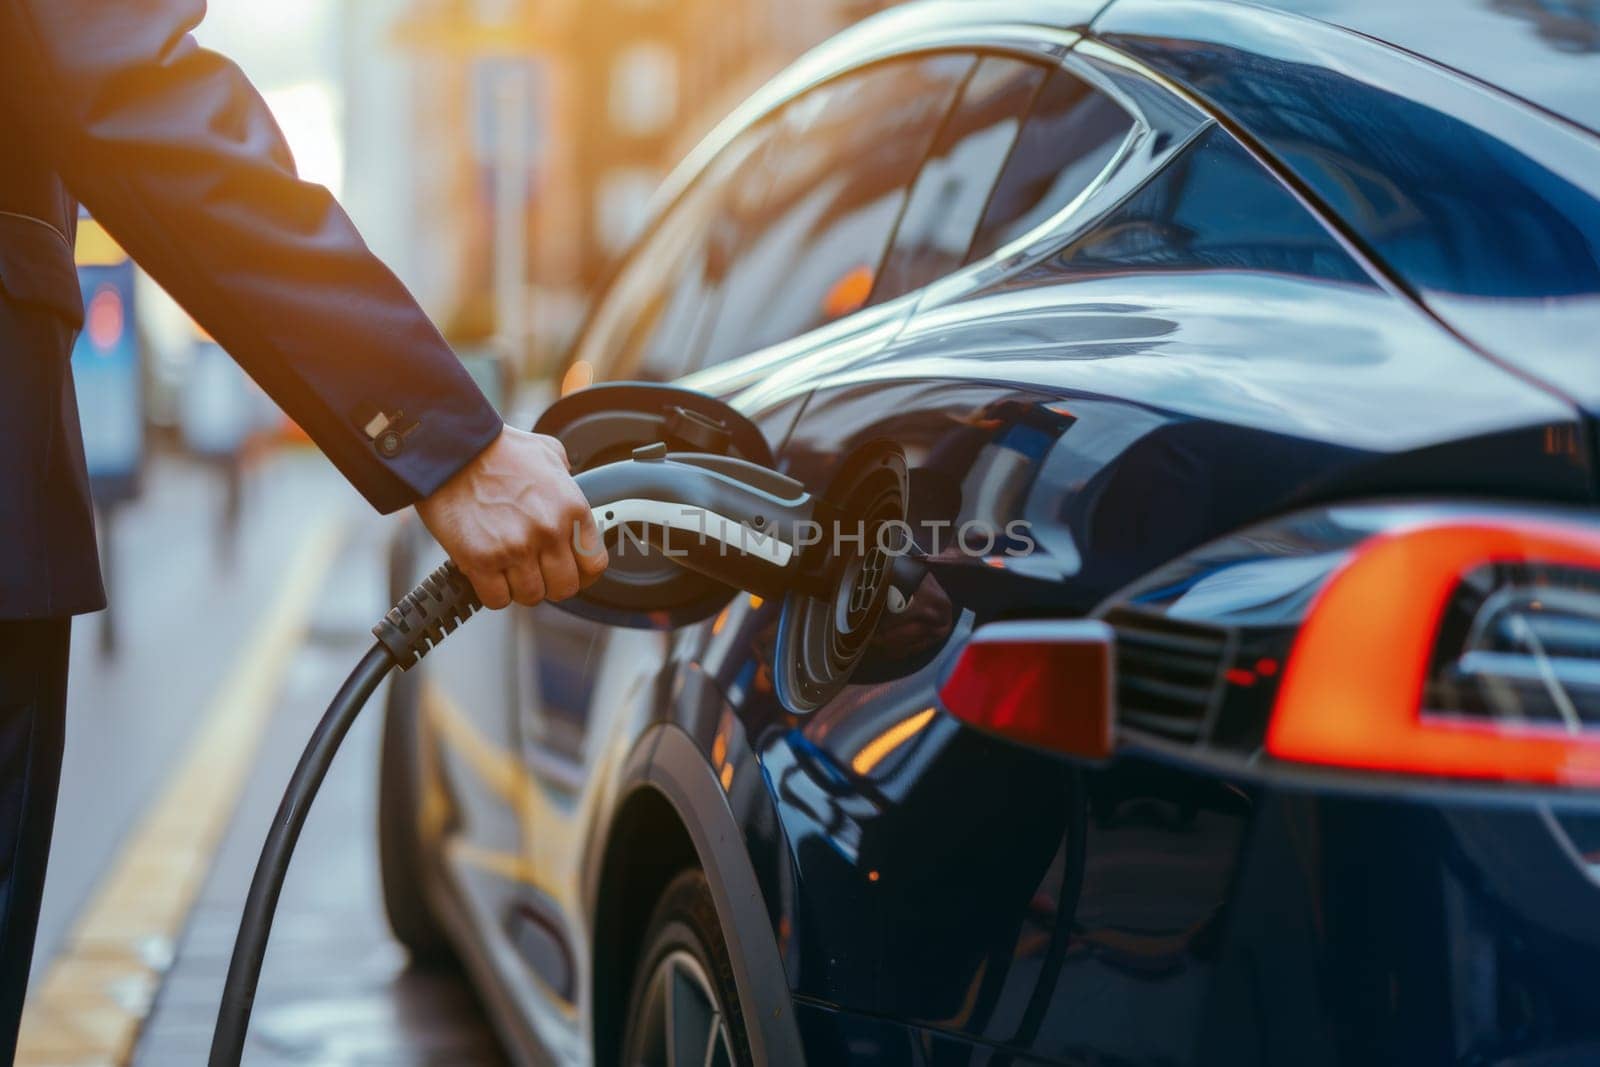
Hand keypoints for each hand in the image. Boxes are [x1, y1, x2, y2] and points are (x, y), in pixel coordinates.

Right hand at [416, 426, 606, 609]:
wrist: (451, 448)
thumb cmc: (494, 449)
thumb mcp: (547, 453)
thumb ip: (566, 478)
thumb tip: (570, 488)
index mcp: (571, 507)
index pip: (594, 564)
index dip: (581, 573)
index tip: (570, 571)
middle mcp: (549, 531)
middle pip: (565, 587)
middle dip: (550, 583)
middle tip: (534, 570)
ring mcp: (516, 548)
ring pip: (532, 596)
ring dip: (519, 587)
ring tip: (506, 567)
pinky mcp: (482, 560)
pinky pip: (497, 599)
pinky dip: (492, 591)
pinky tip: (487, 572)